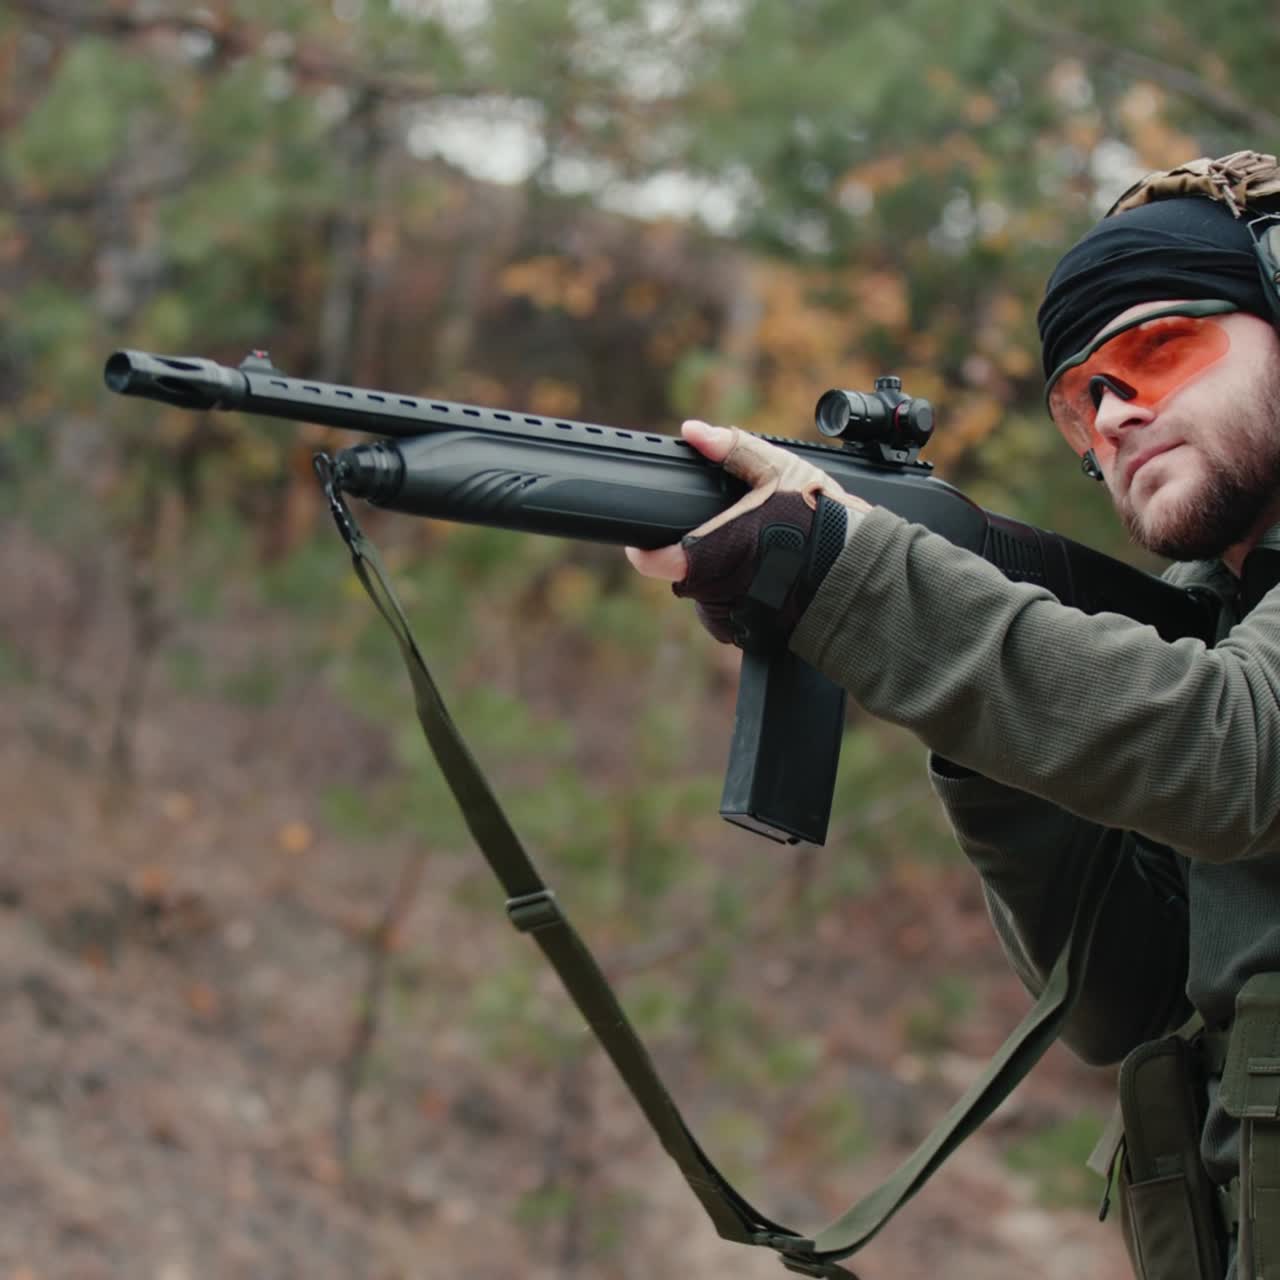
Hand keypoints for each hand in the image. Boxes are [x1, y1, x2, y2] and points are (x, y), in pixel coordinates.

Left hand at [626, 420, 871, 645]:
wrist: (860, 571)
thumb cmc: (820, 521)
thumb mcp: (777, 469)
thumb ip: (730, 448)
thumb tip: (694, 431)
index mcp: (710, 553)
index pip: (653, 561)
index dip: (646, 548)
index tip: (648, 539)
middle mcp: (716, 592)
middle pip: (684, 573)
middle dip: (697, 552)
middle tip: (723, 530)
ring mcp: (734, 617)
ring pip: (710, 594)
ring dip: (722, 574)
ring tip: (756, 549)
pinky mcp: (754, 634)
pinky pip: (735, 612)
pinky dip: (745, 594)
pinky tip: (770, 573)